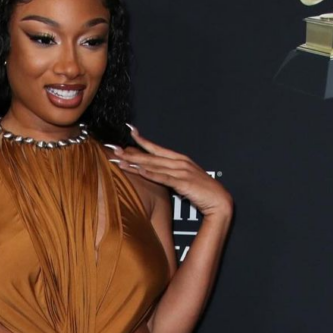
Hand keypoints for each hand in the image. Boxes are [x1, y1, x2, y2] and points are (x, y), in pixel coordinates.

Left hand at [106, 124, 232, 216]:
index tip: (130, 132)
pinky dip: (150, 174)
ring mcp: (181, 171)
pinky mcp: (183, 183)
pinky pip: (163, 178)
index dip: (143, 141)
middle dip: (131, 153)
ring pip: (154, 166)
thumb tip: (158, 174)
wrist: (219, 200)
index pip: (157, 148)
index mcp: (180, 159)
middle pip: (151, 157)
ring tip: (119, 161)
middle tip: (113, 149)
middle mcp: (179, 162)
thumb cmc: (202, 192)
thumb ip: (171, 175)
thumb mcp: (184, 180)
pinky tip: (139, 171)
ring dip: (135, 163)